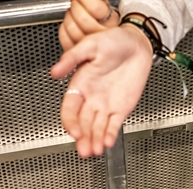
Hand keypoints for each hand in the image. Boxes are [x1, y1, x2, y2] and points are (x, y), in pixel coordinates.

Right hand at [51, 24, 153, 156]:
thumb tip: (55, 71)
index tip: (74, 131)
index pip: (70, 108)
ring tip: (95, 151)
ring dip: (94, 140)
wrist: (137, 43)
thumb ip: (72, 58)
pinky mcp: (121, 108)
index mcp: (80, 84)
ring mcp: (106, 104)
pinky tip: (107, 143)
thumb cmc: (113, 40)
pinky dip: (110, 135)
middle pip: (83, 123)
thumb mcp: (90, 44)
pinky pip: (113, 125)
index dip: (70, 121)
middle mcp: (91, 97)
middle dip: (82, 138)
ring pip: (97, 127)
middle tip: (84, 149)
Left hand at [59, 0, 118, 49]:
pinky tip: (67, 23)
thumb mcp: (105, 3)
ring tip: (71, 11)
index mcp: (109, 21)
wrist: (112, 41)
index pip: (95, 8)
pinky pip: (66, 39)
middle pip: (83, 19)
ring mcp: (89, 45)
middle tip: (75, 0)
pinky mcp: (78, 50)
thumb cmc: (105, 20)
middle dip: (75, 5)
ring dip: (68, 16)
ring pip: (73, 29)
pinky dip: (63, 28)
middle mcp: (100, 35)